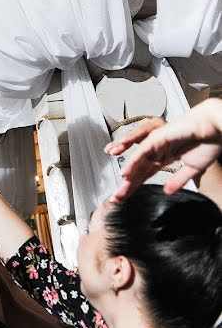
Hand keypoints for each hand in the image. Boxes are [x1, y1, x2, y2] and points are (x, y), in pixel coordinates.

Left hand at [106, 100, 221, 199]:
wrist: (217, 127)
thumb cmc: (208, 143)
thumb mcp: (193, 168)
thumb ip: (178, 179)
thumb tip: (167, 192)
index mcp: (165, 157)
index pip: (145, 174)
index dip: (135, 186)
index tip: (125, 198)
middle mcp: (157, 150)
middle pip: (138, 170)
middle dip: (127, 185)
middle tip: (116, 199)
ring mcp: (156, 143)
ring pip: (137, 161)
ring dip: (127, 176)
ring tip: (118, 190)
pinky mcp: (158, 137)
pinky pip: (142, 151)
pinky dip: (133, 162)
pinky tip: (126, 174)